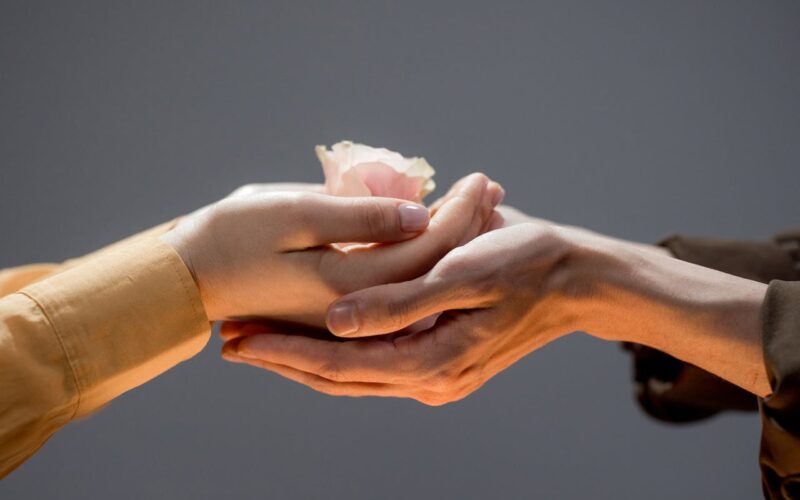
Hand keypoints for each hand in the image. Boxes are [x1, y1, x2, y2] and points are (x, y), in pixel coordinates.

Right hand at [161, 173, 502, 323]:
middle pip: (430, 272)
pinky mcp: (336, 311)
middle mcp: (358, 311)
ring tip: (477, 209)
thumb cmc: (231, 236)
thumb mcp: (293, 213)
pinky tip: (433, 237)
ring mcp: (347, 316)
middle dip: (464, 229)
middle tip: (490, 191)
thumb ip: (360, 220)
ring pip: (415, 283)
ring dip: (446, 246)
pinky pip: (393, 290)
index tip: (482, 180)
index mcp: (349, 287)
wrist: (186, 276)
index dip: (458, 214)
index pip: (426, 252)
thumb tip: (421, 215)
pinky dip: (418, 262)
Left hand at [222, 215, 768, 403]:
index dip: (283, 352)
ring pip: (352, 374)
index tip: (238, 338)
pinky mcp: (439, 362)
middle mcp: (429, 381)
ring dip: (302, 357)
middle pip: (336, 377)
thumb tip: (337, 321)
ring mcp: (435, 376)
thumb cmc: (526, 265)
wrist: (576, 279)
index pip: (338, 365)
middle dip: (281, 359)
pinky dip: (337, 352)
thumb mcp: (464, 273)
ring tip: (256, 340)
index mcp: (432, 363)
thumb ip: (399, 302)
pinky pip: (374, 364)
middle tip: (231, 341)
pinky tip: (312, 335)